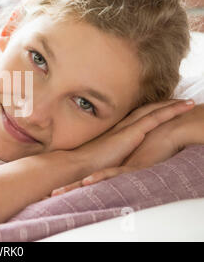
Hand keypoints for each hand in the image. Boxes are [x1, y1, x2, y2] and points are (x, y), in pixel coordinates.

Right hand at [49, 99, 196, 196]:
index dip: (150, 111)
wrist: (77, 163)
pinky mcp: (132, 132)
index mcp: (115, 131)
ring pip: (155, 110)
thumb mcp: (101, 158)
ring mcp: (127, 127)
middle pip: (147, 110)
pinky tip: (185, 107)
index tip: (162, 108)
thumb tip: (116, 161)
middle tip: (180, 102)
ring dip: (173, 105)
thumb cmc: (86, 165)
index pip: (136, 117)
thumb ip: (110, 155)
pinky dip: (172, 111)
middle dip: (164, 104)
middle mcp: (122, 125)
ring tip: (189, 103)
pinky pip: (157, 118)